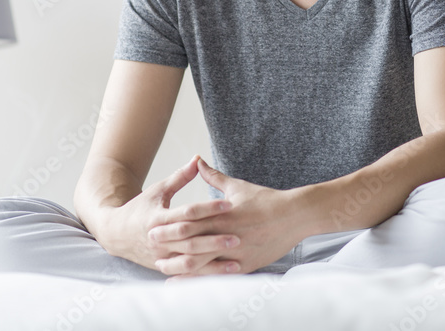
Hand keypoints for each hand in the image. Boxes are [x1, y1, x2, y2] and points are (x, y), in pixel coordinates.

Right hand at [96, 155, 240, 275]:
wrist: (115, 234)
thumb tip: (198, 159)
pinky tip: (222, 272)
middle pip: (189, 240)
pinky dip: (205, 274)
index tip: (229, 205)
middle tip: (237, 236)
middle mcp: (159, 239)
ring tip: (235, 257)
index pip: (187, 213)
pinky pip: (187, 273)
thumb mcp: (158, 190)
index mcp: (158, 218)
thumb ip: (180, 177)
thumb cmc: (140, 208)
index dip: (208, 208)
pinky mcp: (163, 267)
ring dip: (213, 261)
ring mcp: (161, 256)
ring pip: (189, 260)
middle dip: (213, 239)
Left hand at [148, 157, 307, 277]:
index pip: (188, 221)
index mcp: (221, 214)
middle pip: (190, 243)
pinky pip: (219, 276)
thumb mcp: (237, 187)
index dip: (168, 227)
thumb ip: (214, 177)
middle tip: (149, 251)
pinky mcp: (244, 265)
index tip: (150, 229)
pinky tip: (189, 283)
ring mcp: (234, 252)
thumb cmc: (266, 199)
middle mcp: (225, 234)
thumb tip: (197, 161)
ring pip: (201, 263)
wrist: (294, 215)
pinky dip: (201, 280)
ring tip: (163, 269)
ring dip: (180, 267)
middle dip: (168, 248)